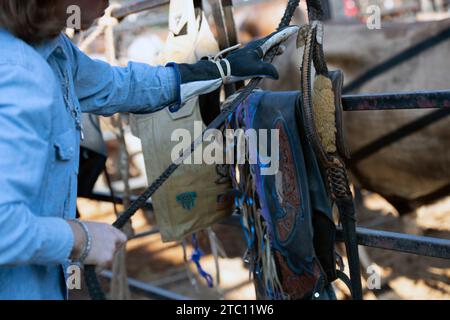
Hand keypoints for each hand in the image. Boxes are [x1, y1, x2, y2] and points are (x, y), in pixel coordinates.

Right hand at [68, 221, 126, 268]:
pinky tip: (86, 264)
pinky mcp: (108, 258)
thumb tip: (88, 241)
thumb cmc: (72, 231)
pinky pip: (101, 267)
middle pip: (116, 249)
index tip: (110, 248)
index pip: (121, 237)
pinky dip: (95, 268)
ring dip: (99, 261)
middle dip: (108, 254)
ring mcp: (111, 248)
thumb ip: (93, 235)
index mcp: (108, 228)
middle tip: (98, 258)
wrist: (72, 236)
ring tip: (85, 259)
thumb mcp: (86, 229)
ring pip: (108, 259)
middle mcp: (112, 237)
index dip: (116, 244)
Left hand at [173, 25, 298, 104]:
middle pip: (272, 40)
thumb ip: (269, 71)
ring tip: (281, 50)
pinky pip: (261, 53)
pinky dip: (267, 54)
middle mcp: (256, 46)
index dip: (286, 33)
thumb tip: (277, 75)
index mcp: (259, 46)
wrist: (224, 70)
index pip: (276, 37)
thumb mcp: (257, 70)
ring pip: (266, 47)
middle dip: (282, 39)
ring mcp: (251, 51)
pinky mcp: (247, 57)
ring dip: (274, 48)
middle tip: (290, 35)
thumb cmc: (239, 68)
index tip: (295, 28)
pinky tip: (267, 59)